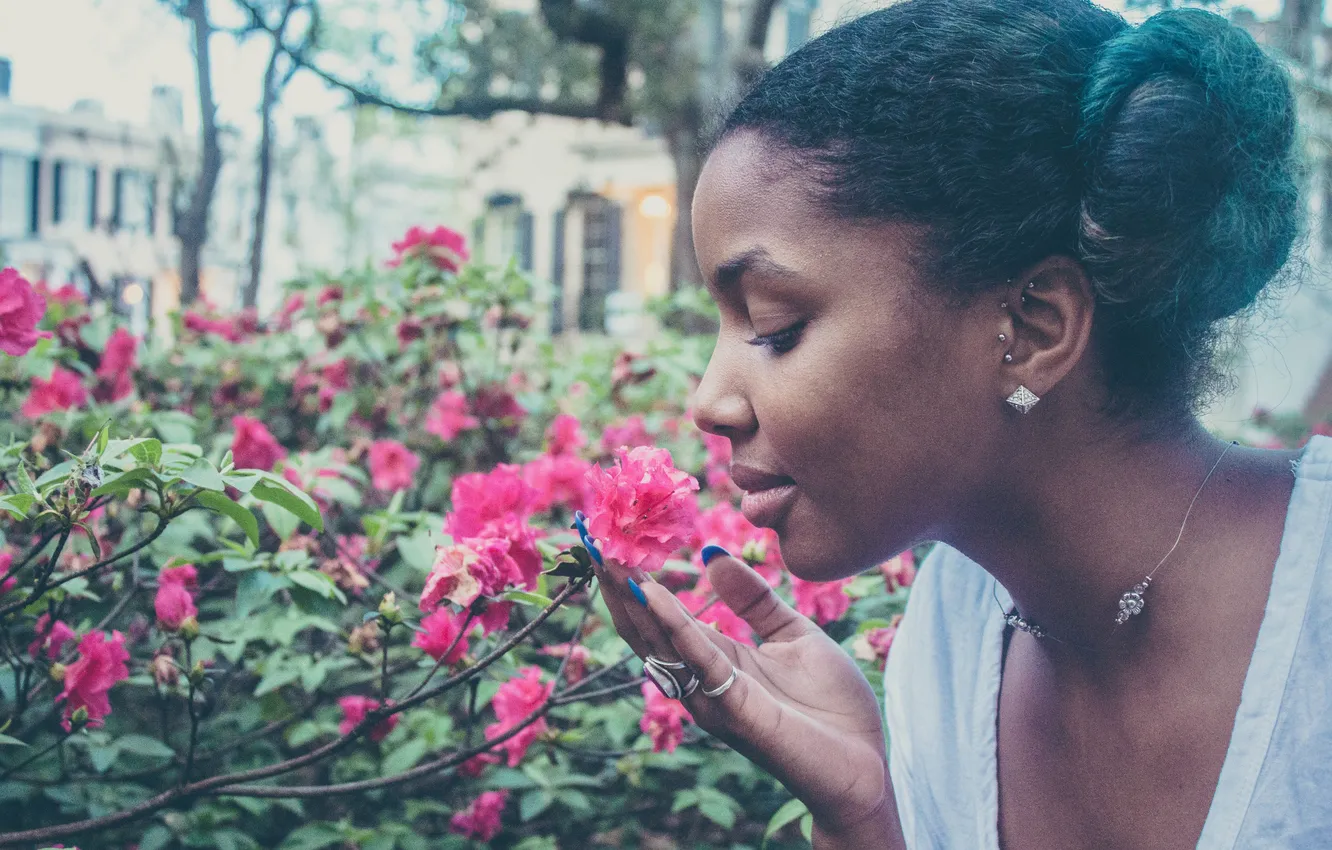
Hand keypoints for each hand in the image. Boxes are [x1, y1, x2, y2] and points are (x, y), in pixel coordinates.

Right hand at [595, 551, 902, 841]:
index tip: (610, 541)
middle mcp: (701, 679)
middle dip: (617, 585)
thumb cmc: (832, 707)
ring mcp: (711, 696)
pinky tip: (651, 592)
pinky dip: (672, 623)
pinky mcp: (732, 708)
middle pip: (645, 628)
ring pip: (658, 642)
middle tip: (591, 539)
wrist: (864, 765)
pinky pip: (697, 658)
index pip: (660, 616)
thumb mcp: (792, 633)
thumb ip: (753, 597)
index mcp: (715, 659)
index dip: (634, 579)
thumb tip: (711, 554)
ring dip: (630, 599)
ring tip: (606, 557)